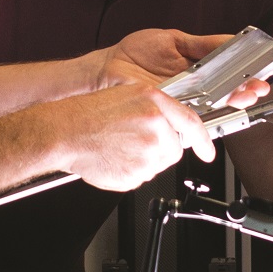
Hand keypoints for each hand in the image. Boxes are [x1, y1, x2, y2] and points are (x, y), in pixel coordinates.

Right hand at [47, 82, 215, 191]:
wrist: (65, 133)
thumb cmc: (88, 114)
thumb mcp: (128, 95)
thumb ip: (156, 110)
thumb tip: (172, 126)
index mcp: (154, 104)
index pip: (192, 123)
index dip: (203, 140)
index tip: (207, 151)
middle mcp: (154, 127)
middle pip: (174, 148)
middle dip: (161, 148)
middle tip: (135, 141)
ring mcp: (147, 153)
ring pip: (158, 164)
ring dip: (145, 159)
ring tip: (120, 147)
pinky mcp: (136, 174)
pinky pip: (142, 176)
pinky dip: (132, 171)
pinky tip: (116, 157)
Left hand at [98, 28, 272, 112]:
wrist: (108, 67)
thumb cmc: (136, 53)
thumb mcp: (174, 40)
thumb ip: (202, 44)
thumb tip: (231, 40)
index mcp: (198, 70)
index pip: (228, 74)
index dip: (246, 75)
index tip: (262, 72)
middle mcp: (193, 89)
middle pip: (225, 93)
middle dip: (245, 90)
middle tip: (257, 87)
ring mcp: (181, 101)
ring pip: (212, 106)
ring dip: (231, 101)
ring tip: (245, 94)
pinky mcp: (168, 110)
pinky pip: (188, 114)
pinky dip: (203, 113)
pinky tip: (215, 104)